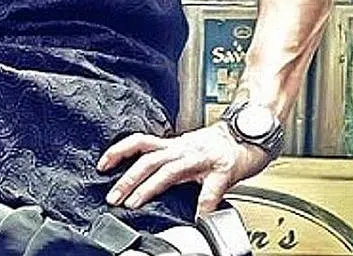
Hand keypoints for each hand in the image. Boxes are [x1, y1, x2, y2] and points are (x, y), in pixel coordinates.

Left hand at [96, 122, 273, 218]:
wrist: (251, 133)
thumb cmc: (219, 145)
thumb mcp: (188, 149)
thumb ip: (168, 160)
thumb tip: (144, 176)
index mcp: (174, 146)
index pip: (140, 142)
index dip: (119, 151)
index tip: (101, 165)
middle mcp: (183, 149)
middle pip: (148, 160)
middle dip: (127, 178)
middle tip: (113, 196)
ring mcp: (202, 159)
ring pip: (169, 170)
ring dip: (149, 187)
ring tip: (135, 203)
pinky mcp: (223, 171)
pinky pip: (211, 190)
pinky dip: (204, 205)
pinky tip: (199, 218)